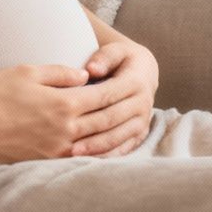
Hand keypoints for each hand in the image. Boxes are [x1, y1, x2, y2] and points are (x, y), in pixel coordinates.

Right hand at [0, 64, 132, 165]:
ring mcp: (58, 150)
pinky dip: (98, 154)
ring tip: (130, 128)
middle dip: (124, 111)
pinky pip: (82, 159)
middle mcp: (67, 130)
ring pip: (98, 143)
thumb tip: (85, 76)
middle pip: (106, 120)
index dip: (119, 87)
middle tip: (139, 103)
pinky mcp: (47, 163)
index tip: (132, 81)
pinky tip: (105, 150)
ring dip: (117, 135)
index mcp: (64, 104)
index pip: (103, 95)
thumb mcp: (26, 72)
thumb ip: (59, 72)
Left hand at [73, 40, 159, 157]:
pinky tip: (89, 161)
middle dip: (90, 132)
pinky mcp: (141, 134)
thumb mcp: (115, 50)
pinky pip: (125, 148)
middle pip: (113, 120)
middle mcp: (143, 103)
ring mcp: (143, 121)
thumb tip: (91, 69)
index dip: (88, 106)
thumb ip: (104, 57)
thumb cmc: (121, 60)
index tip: (68, 115)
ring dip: (97, 148)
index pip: (108, 96)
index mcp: (136, 82)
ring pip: (119, 137)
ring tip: (74, 155)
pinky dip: (107, 155)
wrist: (144, 72)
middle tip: (67, 142)